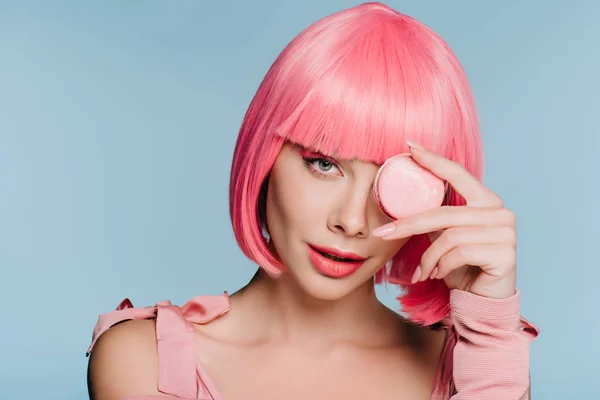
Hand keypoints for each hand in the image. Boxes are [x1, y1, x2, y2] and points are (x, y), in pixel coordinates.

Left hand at [372, 141, 516, 298]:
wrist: (481, 303)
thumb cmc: (462, 268)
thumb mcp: (444, 238)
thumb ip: (435, 217)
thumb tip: (401, 198)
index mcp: (486, 201)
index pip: (458, 174)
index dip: (433, 159)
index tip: (409, 146)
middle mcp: (500, 212)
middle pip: (443, 212)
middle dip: (408, 224)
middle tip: (382, 233)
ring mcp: (506, 232)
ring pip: (449, 236)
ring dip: (429, 257)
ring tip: (423, 271)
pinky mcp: (506, 253)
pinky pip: (459, 253)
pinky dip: (441, 266)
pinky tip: (438, 276)